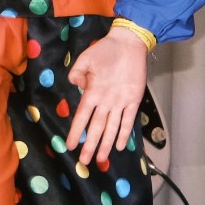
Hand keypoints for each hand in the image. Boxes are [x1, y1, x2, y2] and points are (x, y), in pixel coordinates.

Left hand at [66, 29, 149, 168]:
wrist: (130, 43)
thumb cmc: (105, 50)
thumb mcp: (84, 59)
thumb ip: (76, 74)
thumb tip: (76, 87)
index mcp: (93, 92)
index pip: (82, 117)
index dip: (76, 132)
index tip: (70, 146)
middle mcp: (106, 101)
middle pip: (97, 127)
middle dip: (90, 146)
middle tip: (84, 161)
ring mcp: (121, 102)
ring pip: (112, 128)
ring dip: (107, 145)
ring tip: (101, 159)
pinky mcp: (134, 100)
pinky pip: (128, 121)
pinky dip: (124, 134)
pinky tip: (120, 146)